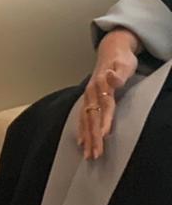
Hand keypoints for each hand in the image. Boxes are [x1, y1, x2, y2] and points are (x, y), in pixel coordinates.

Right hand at [77, 28, 140, 159]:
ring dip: (87, 137)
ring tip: (88, 155)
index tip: (104, 135)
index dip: (104, 121)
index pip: (104, 107)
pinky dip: (81, 130)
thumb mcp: (124, 63)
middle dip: (93, 137)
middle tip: (94, 155)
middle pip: (92, 117)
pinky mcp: (88, 99)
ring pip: (85, 120)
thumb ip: (118, 73)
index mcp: (102, 85)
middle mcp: (92, 92)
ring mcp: (89, 96)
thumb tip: (111, 77)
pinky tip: (81, 142)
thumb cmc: (121, 58)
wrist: (111, 49)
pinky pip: (82, 117)